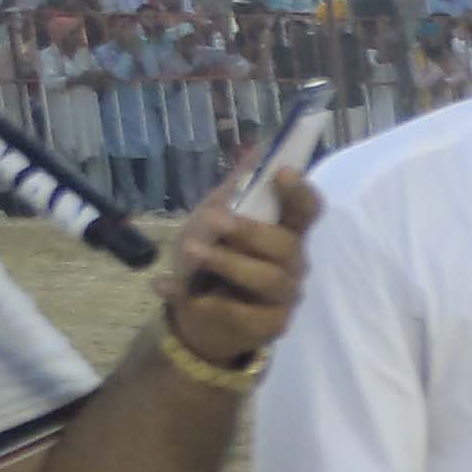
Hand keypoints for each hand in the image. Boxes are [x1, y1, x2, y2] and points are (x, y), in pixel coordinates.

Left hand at [160, 161, 316, 364]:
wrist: (193, 313)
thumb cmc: (209, 258)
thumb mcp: (212, 216)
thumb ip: (235, 188)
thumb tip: (257, 147)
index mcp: (283, 231)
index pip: (306, 210)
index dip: (299, 192)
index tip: (282, 172)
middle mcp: (292, 262)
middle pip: (287, 244)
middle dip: (250, 231)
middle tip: (215, 220)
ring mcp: (285, 295)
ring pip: (269, 278)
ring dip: (228, 263)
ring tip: (191, 253)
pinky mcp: (271, 324)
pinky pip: (242, 311)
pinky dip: (199, 298)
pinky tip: (165, 285)